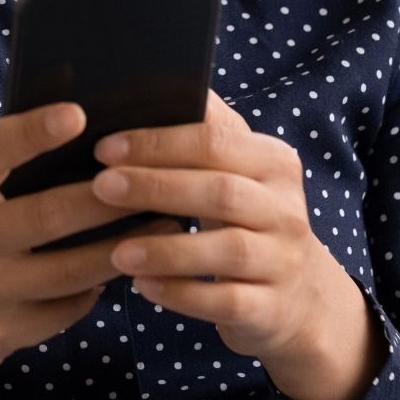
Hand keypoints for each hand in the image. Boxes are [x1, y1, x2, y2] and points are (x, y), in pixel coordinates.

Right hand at [0, 101, 182, 399]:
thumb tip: (59, 136)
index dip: (32, 131)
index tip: (77, 113)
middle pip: (50, 214)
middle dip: (112, 196)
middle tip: (158, 179)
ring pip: (73, 269)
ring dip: (124, 246)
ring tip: (166, 225)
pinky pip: (63, 310)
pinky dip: (93, 289)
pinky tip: (115, 270)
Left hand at [89, 91, 384, 399]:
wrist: (299, 295)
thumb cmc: (245, 216)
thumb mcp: (237, 171)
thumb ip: (201, 133)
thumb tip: (139, 91)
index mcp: (273, 161)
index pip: (215, 141)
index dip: (158, 142)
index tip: (104, 146)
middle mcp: (285, 208)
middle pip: (219, 190)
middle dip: (155, 186)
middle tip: (100, 186)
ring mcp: (283, 260)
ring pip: (227, 250)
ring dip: (166, 249)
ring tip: (117, 251)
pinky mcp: (272, 308)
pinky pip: (226, 302)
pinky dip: (182, 294)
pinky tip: (143, 286)